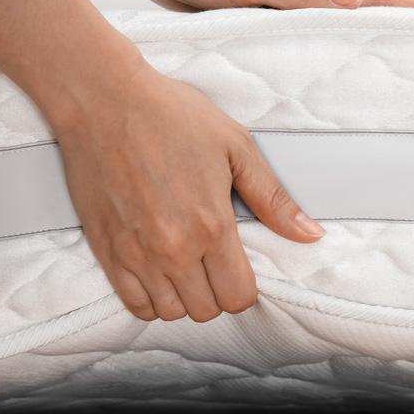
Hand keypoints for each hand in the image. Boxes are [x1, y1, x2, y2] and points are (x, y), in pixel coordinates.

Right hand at [54, 63, 325, 321]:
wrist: (103, 100)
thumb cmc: (169, 115)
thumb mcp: (235, 147)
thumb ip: (273, 198)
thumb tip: (310, 234)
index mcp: (210, 224)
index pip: (238, 296)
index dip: (245, 287)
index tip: (239, 267)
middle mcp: (173, 248)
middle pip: (206, 309)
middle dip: (216, 292)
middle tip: (213, 262)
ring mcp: (136, 254)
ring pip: (171, 312)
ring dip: (184, 297)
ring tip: (185, 266)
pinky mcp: (106, 251)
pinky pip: (134, 305)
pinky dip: (150, 299)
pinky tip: (157, 274)